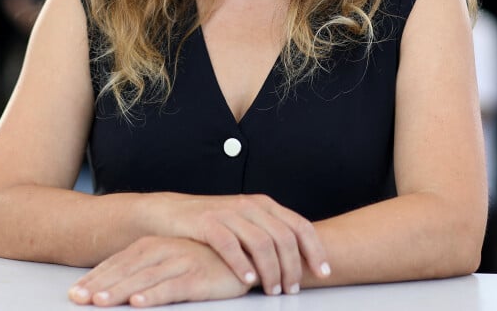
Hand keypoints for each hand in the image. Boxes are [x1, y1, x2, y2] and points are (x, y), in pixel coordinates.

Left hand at [68, 236, 249, 306]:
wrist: (245, 252)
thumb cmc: (206, 259)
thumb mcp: (174, 259)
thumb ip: (151, 268)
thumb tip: (122, 285)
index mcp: (156, 245)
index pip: (119, 261)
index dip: (96, 277)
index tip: (74, 292)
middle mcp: (165, 250)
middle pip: (126, 269)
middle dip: (99, 284)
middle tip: (76, 298)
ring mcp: (181, 261)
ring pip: (144, 278)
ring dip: (120, 290)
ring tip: (99, 302)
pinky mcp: (199, 276)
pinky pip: (173, 287)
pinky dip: (155, 295)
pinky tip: (139, 302)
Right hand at [149, 192, 329, 295]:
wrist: (172, 213)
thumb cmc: (213, 224)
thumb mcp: (246, 223)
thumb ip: (269, 234)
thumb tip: (300, 260)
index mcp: (264, 205)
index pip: (299, 225)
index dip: (315, 249)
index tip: (324, 272)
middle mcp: (250, 206)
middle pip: (284, 237)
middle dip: (293, 267)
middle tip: (292, 290)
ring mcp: (229, 213)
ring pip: (261, 243)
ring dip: (272, 271)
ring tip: (273, 291)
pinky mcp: (207, 222)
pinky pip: (230, 245)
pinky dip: (242, 264)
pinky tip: (247, 281)